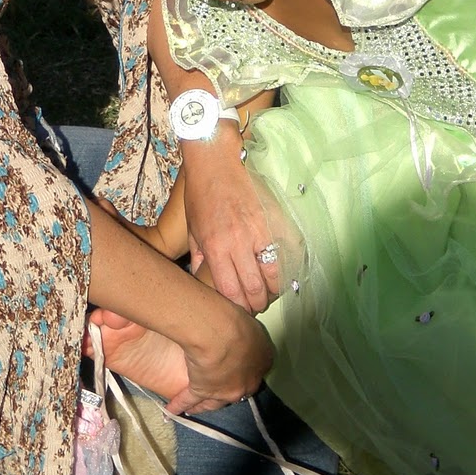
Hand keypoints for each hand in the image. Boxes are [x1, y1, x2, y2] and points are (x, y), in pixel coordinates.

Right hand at [169, 305, 273, 415]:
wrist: (218, 333)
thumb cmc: (236, 321)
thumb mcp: (249, 319)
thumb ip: (247, 330)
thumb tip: (240, 327)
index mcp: (262, 360)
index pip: (256, 367)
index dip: (245, 365)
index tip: (238, 362)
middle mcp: (246, 381)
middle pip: (237, 389)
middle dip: (229, 388)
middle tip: (221, 386)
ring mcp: (224, 390)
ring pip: (215, 401)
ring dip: (205, 404)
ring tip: (198, 406)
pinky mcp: (202, 391)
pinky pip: (189, 399)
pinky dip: (179, 404)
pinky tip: (173, 410)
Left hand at [184, 145, 279, 313]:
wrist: (216, 163)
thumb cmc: (200, 194)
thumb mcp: (193, 228)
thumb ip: (199, 256)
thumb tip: (202, 276)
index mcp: (216, 247)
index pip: (230, 290)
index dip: (238, 306)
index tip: (240, 311)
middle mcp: (238, 244)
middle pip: (253, 288)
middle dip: (257, 304)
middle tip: (257, 307)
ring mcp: (257, 233)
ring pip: (272, 274)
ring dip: (272, 290)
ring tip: (269, 294)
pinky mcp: (271, 222)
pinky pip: (281, 253)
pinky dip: (282, 267)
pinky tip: (280, 274)